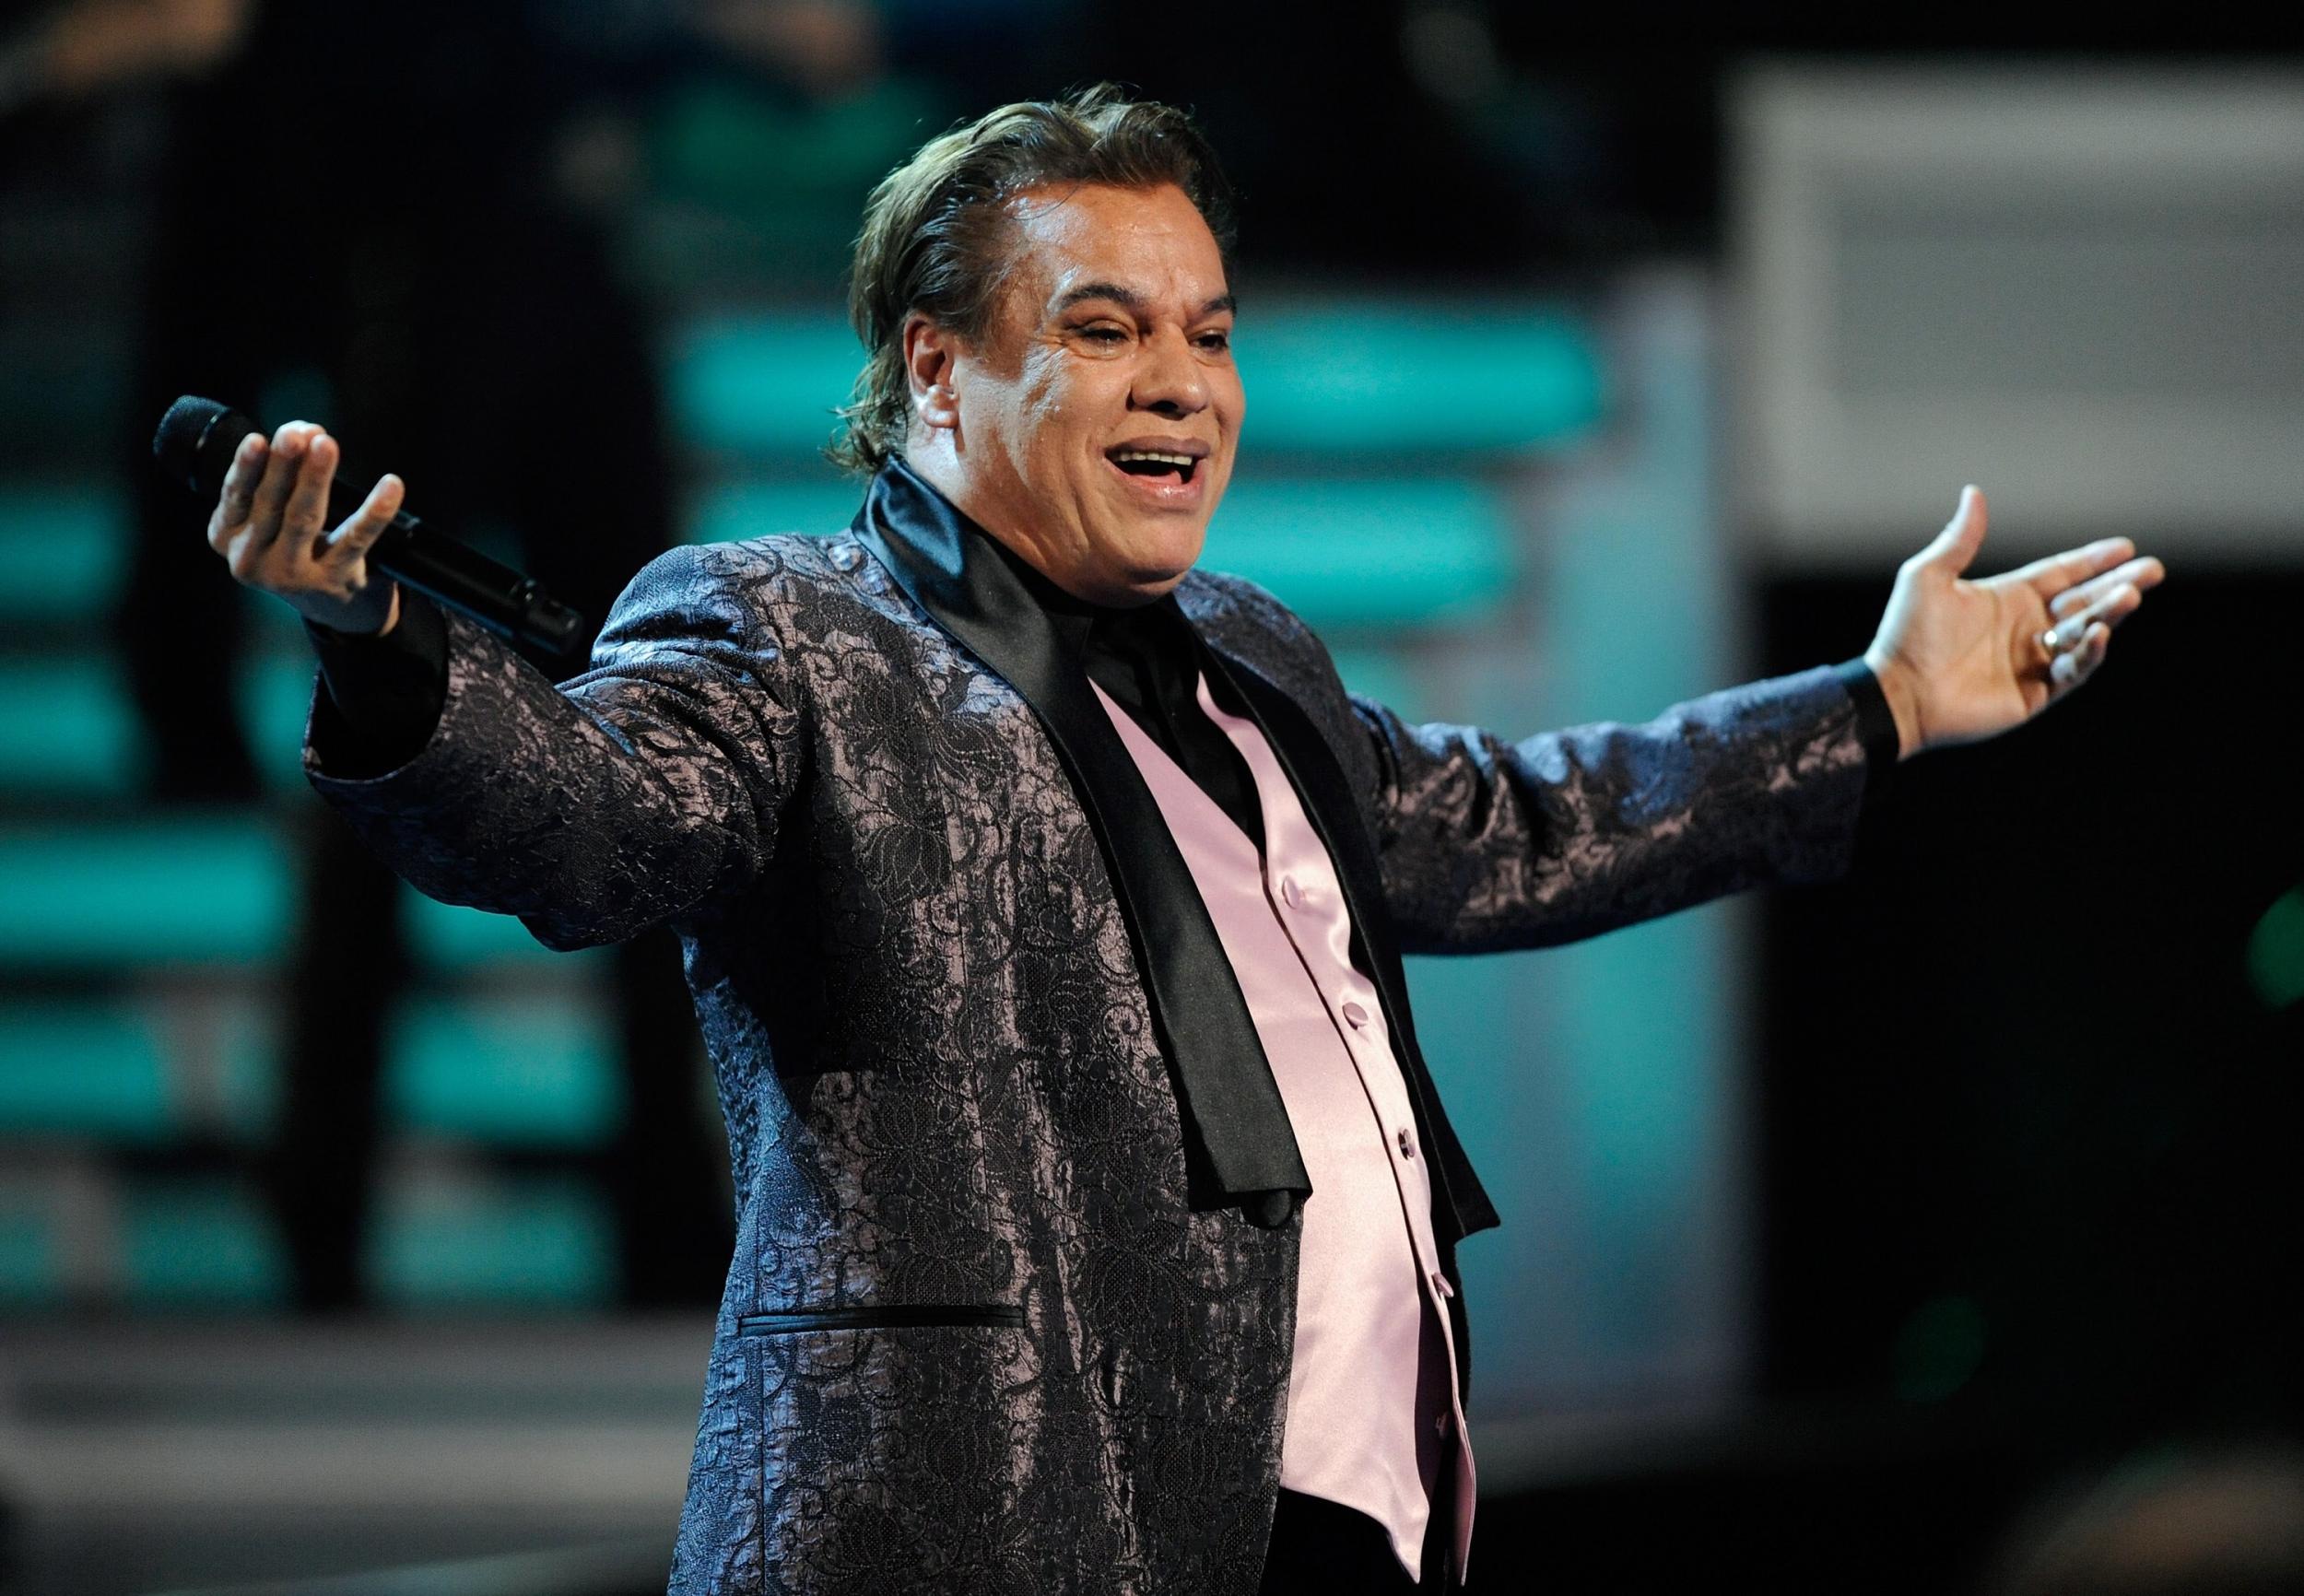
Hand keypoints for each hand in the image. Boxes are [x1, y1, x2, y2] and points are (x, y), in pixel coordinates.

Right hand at [208, 419, 406, 636]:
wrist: (331, 605)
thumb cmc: (294, 540)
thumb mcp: (272, 511)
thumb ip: (283, 471)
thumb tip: (308, 432)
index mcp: (227, 535)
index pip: (235, 495)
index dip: (247, 467)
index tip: (257, 439)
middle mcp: (251, 559)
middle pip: (271, 503)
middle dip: (283, 465)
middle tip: (295, 434)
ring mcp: (291, 574)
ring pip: (305, 519)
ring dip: (316, 479)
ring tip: (325, 446)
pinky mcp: (332, 580)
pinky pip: (356, 539)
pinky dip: (375, 512)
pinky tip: (391, 487)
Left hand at [1862, 486, 2163, 758]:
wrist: (1897, 691)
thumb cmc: (1907, 633)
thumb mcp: (1929, 577)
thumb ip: (1959, 539)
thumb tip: (1975, 492)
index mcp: (2008, 598)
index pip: (2062, 574)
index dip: (2093, 561)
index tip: (2126, 547)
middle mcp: (2026, 627)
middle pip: (2084, 602)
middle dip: (2118, 585)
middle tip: (2153, 569)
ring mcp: (2033, 661)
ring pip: (2085, 634)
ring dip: (2109, 614)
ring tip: (2130, 595)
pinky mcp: (2035, 693)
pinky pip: (2073, 671)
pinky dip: (2089, 652)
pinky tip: (2099, 633)